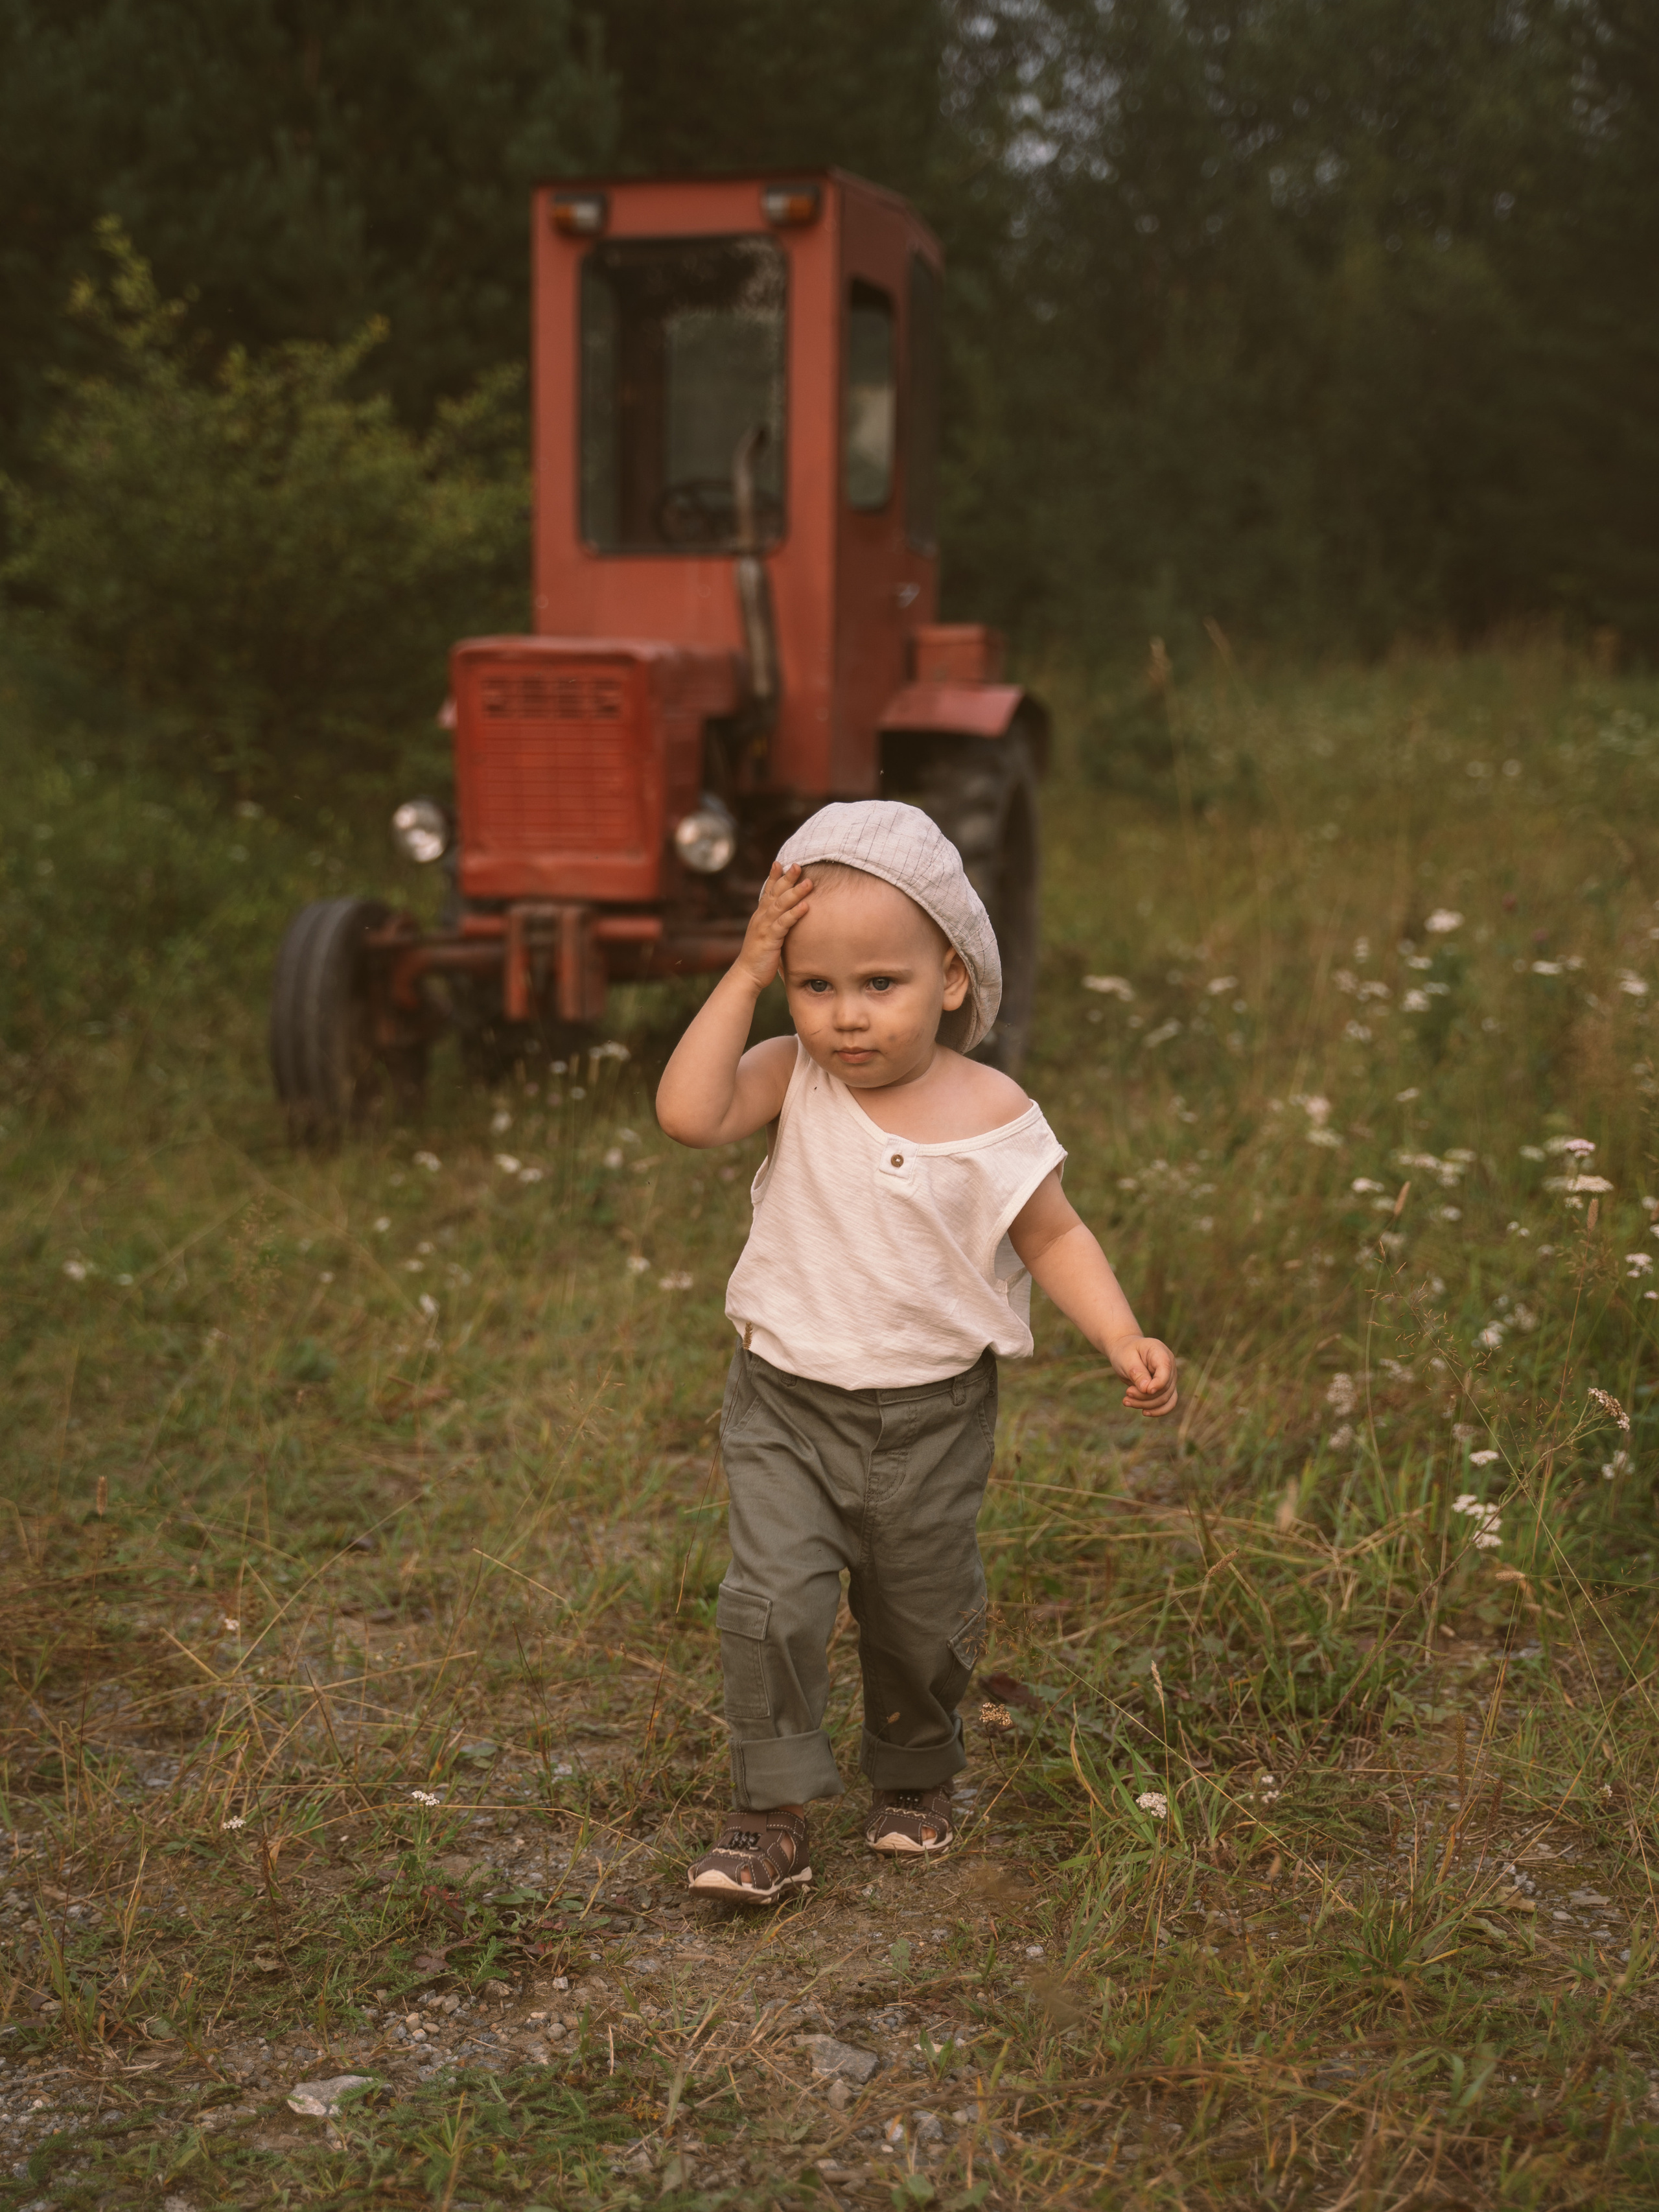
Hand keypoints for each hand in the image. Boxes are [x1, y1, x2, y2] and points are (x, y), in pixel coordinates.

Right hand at [735, 862, 812, 989]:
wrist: (747, 974)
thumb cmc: (760, 956)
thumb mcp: (766, 935)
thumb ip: (774, 923)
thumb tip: (785, 917)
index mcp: (760, 916)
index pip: (767, 892)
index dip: (774, 877)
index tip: (780, 862)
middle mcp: (761, 918)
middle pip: (775, 894)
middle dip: (787, 878)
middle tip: (798, 865)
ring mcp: (764, 927)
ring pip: (781, 905)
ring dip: (795, 893)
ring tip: (809, 883)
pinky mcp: (770, 939)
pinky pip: (783, 924)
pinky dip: (795, 914)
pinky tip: (805, 907)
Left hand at [1106, 1335, 1177, 1416]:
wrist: (1125, 1351)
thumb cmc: (1125, 1352)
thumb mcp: (1126, 1359)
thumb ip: (1137, 1373)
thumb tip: (1147, 1390)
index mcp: (1160, 1353)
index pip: (1165, 1371)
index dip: (1158, 1384)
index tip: (1144, 1390)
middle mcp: (1170, 1366)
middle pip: (1164, 1388)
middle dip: (1144, 1396)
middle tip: (1127, 1393)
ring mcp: (1170, 1378)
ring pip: (1166, 1399)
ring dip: (1146, 1405)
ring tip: (1126, 1401)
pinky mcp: (1166, 1388)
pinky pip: (1168, 1403)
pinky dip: (1157, 1410)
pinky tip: (1144, 1412)